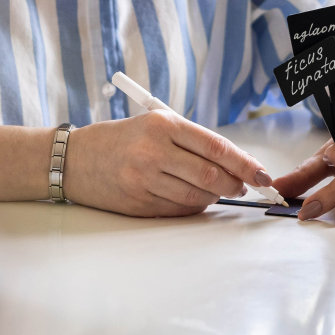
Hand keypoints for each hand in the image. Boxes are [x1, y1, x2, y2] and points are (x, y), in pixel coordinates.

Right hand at [63, 109, 273, 216]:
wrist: (73, 160)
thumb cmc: (119, 138)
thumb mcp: (152, 124)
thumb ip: (190, 141)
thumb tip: (234, 163)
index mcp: (162, 124)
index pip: (215, 145)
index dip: (244, 162)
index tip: (262, 172)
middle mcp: (153, 151)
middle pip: (211, 175)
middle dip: (235, 183)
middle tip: (244, 185)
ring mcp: (144, 180)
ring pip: (198, 196)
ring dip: (215, 197)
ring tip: (217, 190)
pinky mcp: (139, 203)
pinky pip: (179, 210)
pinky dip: (194, 206)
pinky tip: (194, 198)